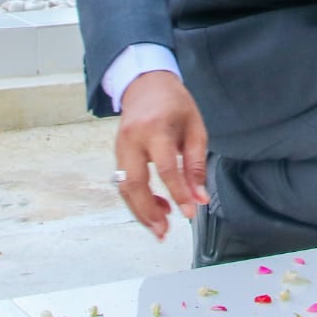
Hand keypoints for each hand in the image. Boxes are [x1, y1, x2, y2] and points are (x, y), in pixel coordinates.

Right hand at [113, 71, 209, 238]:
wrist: (146, 85)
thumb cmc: (174, 105)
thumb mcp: (195, 128)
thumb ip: (196, 165)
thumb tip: (200, 198)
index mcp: (155, 128)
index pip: (165, 168)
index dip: (177, 193)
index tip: (189, 212)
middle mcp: (132, 139)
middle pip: (134, 183)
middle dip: (148, 212)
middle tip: (163, 231)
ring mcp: (120, 146)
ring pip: (124, 187)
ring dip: (140, 211)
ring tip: (160, 226)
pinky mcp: (116, 153)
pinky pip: (123, 182)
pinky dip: (136, 200)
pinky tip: (155, 208)